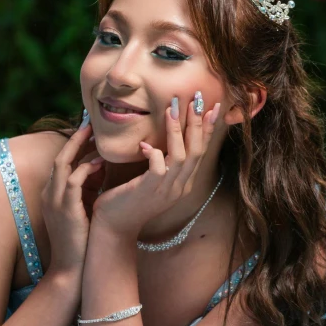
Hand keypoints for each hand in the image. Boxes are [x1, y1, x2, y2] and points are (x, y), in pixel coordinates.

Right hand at [40, 121, 104, 274]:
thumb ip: (89, 187)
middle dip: (75, 138)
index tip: (90, 131)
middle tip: (91, 123)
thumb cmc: (81, 238)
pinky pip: (73, 181)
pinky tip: (100, 163)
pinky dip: (86, 169)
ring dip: (80, 148)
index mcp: (53, 193)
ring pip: (63, 164)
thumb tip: (102, 167)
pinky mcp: (64, 209)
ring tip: (96, 135)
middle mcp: (50, 193)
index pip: (63, 161)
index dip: (75, 145)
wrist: (71, 269)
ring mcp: (54, 201)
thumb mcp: (83, 207)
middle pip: (60, 156)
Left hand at [91, 98, 220, 238]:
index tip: (212, 107)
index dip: (207, 129)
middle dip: (198, 123)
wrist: (113, 227)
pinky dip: (154, 152)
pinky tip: (144, 144)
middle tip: (196, 99)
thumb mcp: (151, 180)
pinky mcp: (149, 190)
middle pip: (197, 151)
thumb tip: (159, 139)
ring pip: (181, 155)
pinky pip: (159, 166)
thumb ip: (160, 162)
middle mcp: (180, 187)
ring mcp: (166, 190)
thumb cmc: (128, 199)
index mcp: (183, 183)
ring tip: (172, 108)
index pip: (201, 151)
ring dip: (177, 130)